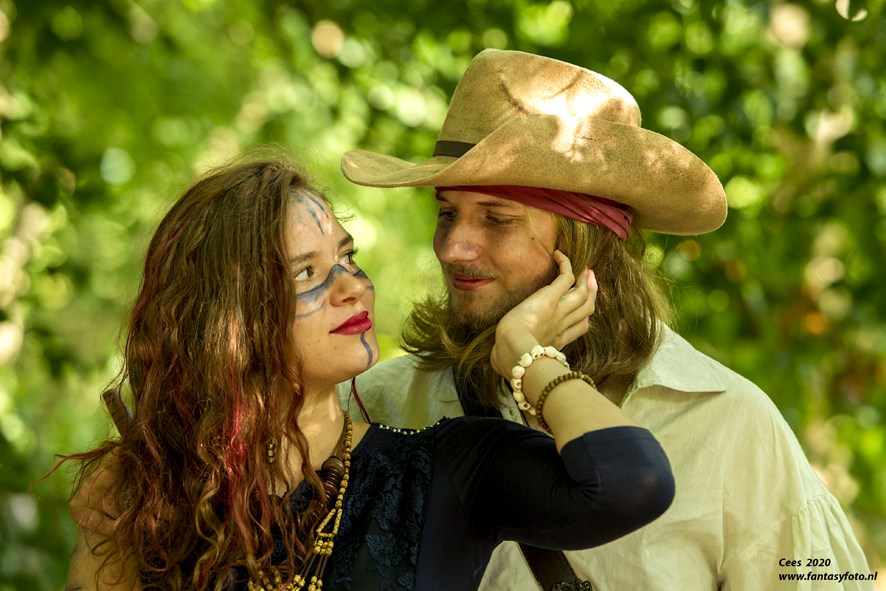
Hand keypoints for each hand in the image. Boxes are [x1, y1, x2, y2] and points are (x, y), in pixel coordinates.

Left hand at [491, 250, 596, 377]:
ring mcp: (559, 311)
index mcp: (557, 342)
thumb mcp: (514, 361)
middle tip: (591, 281)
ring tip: (584, 268)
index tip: (584, 310)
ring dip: (585, 279)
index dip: (585, 317)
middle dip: (592, 294)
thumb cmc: (509, 359)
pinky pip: (566, 277)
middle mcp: (562, 325)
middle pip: (587, 308)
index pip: (581, 328)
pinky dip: (566, 264)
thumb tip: (496, 362)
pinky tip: (558, 254)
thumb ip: (508, 359)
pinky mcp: (550, 297)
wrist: (514, 351)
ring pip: (583, 293)